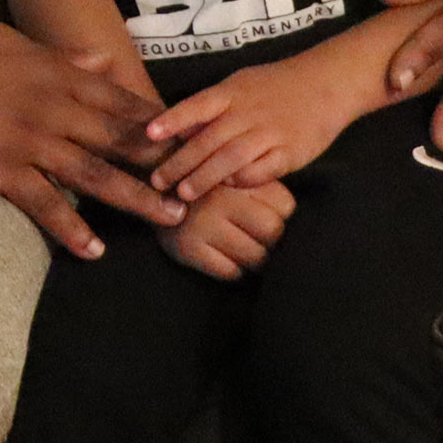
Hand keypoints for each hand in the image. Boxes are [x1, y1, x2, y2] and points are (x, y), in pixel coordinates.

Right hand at [0, 20, 179, 259]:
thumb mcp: (12, 41)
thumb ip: (61, 56)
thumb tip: (102, 62)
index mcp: (57, 72)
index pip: (121, 101)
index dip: (159, 125)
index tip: (191, 142)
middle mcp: (52, 105)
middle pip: (120, 138)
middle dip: (163, 164)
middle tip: (202, 187)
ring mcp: (27, 138)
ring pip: (94, 173)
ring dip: (135, 198)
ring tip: (170, 220)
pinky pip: (43, 203)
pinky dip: (71, 227)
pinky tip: (94, 249)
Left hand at [141, 52, 374, 201]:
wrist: (328, 83)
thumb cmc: (276, 85)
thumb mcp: (241, 84)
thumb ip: (212, 106)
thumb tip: (177, 129)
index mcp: (233, 91)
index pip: (197, 105)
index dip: (173, 120)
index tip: (149, 135)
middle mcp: (249, 111)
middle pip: (209, 139)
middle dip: (181, 163)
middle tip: (158, 181)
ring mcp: (270, 132)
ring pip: (231, 158)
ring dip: (205, 178)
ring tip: (184, 194)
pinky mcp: (290, 152)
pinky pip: (262, 171)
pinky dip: (243, 181)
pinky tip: (228, 188)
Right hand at [159, 179, 292, 280]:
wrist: (149, 184)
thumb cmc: (204, 180)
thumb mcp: (232, 170)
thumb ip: (262, 185)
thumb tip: (294, 218)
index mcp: (235, 175)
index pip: (285, 207)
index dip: (283, 215)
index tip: (273, 215)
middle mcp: (219, 200)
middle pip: (273, 233)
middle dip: (274, 240)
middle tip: (264, 239)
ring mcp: (201, 226)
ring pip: (255, 257)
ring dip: (257, 258)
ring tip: (249, 248)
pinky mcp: (187, 250)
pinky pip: (230, 272)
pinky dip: (236, 269)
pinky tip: (229, 256)